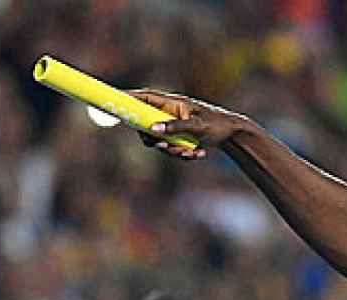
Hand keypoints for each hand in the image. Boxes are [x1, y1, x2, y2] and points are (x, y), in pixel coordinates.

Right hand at [129, 89, 251, 158]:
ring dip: (172, 151)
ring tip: (191, 152)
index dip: (127, 99)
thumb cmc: (216, 124)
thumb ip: (175, 127)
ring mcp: (172, 126)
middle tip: (164, 146)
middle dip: (154, 140)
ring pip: (158, 142)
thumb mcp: (196, 126)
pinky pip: (171, 149)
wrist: (233, 135)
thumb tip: (153, 129)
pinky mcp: (178, 138)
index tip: (113, 103)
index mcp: (171, 102)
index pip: (143, 97)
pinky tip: (200, 153)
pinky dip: (183, 155)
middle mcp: (168, 113)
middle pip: (145, 125)